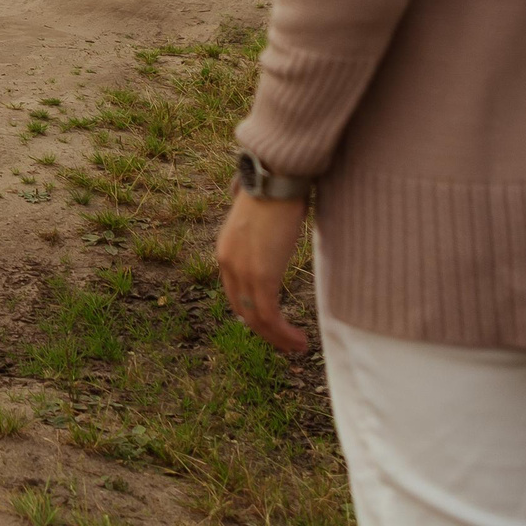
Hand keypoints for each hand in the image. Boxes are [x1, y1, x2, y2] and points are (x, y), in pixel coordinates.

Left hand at [214, 185, 310, 354]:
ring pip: (256, 319)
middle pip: (243, 311)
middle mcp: (227, 264)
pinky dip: (283, 333)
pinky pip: (269, 315)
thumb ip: (259, 237)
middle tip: (288, 344)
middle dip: (266, 332)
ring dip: (278, 338)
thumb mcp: (260, 222)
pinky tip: (299, 340)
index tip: (274, 325)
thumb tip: (269, 236)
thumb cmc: (276, 193)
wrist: (277, 178)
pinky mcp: (261, 275)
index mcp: (226, 252)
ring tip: (298, 347)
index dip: (253, 314)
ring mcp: (243, 271)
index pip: (234, 295)